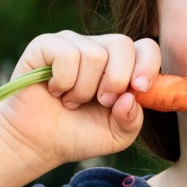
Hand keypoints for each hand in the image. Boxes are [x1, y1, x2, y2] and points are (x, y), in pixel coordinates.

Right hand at [0, 32, 161, 172]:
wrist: (38, 143)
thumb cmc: (78, 135)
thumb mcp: (116, 135)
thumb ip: (132, 120)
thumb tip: (130, 98)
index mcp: (121, 64)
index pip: (146, 48)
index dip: (148, 65)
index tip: (139, 90)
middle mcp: (98, 48)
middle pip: (123, 44)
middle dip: (116, 79)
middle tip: (101, 101)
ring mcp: (71, 43)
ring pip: (94, 55)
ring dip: (83, 90)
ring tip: (71, 101)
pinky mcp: (45, 45)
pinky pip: (67, 56)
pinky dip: (63, 82)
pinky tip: (54, 91)